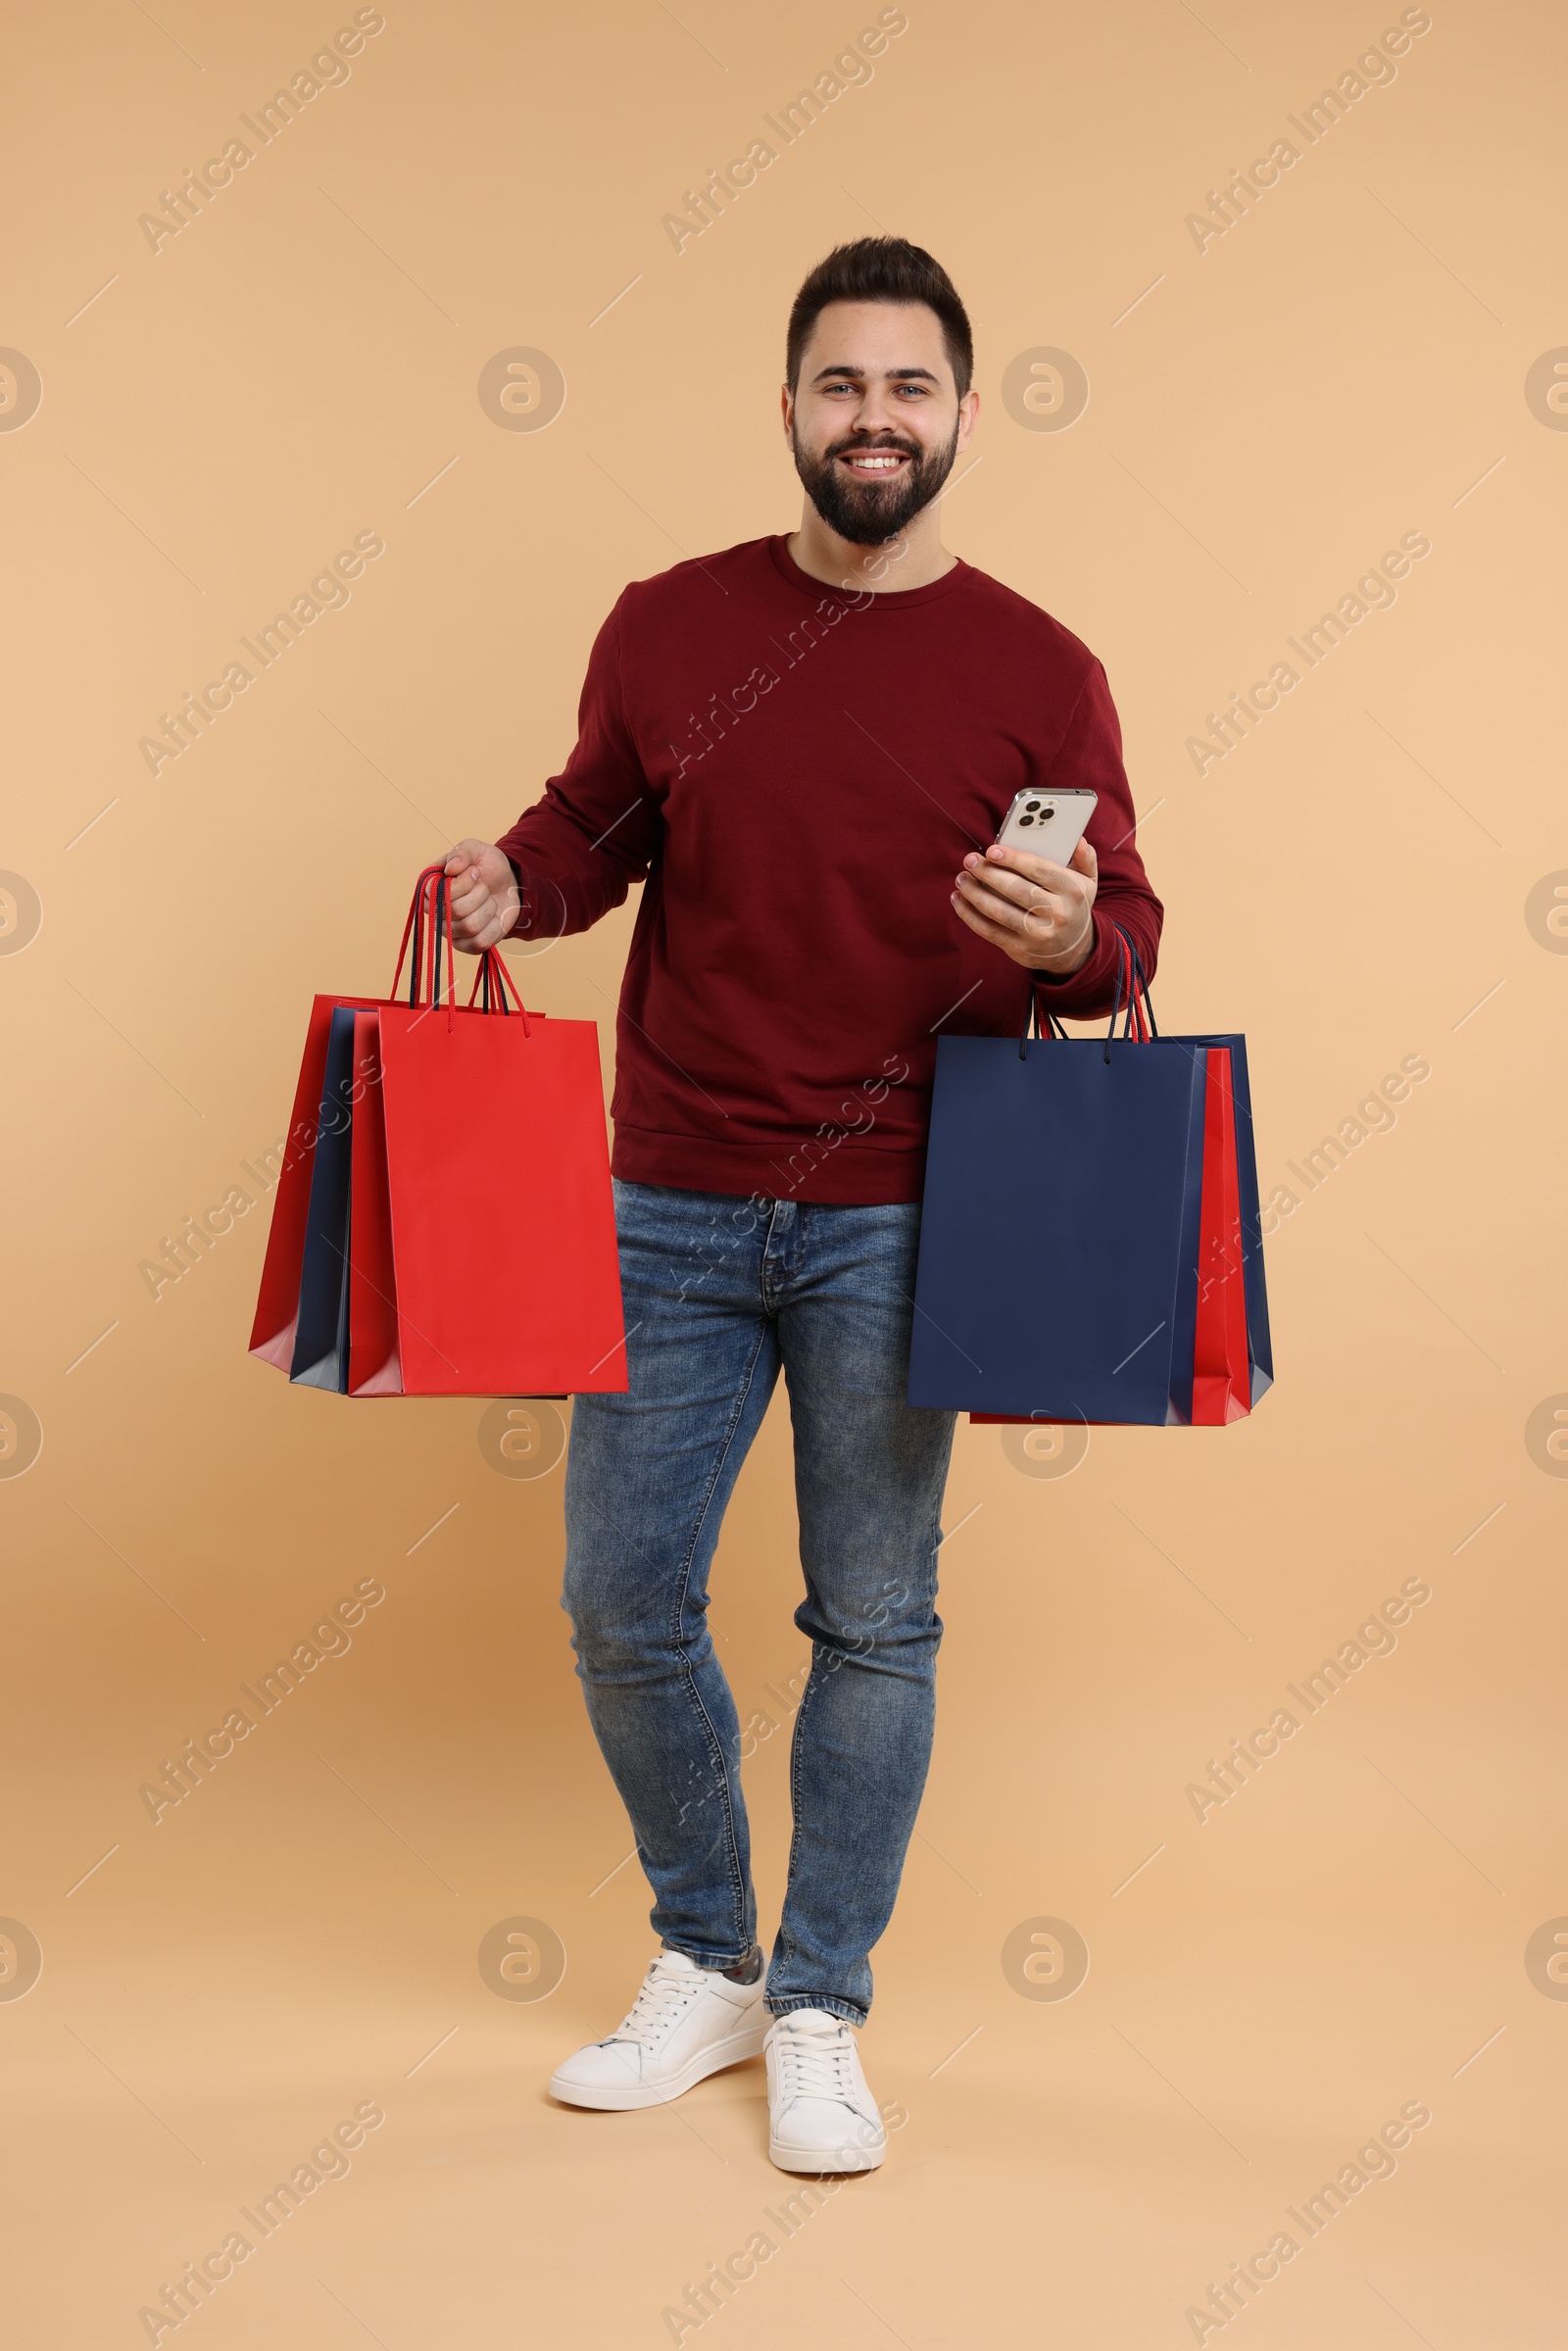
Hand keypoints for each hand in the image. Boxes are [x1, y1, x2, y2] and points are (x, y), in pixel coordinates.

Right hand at [442, 839, 519, 954]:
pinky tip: (494, 918)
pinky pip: (479, 943)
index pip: (436, 893)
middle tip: (484, 886)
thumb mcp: (476, 850)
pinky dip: (494, 928)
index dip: (462, 884)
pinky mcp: (465, 945)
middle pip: (455, 910)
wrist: (509, 884)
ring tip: (489, 901)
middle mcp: (434, 911)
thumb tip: (451, 869)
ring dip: (488, 909)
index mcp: (430, 887)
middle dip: (480, 895)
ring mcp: (448, 931)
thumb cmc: (487, 866)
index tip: (475, 872)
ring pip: (469, 927)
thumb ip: (462, 853)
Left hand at [951, 835, 1097, 974]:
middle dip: (989, 874)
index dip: (1014, 859)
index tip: (993, 850)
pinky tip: (958, 899)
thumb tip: (1079, 841)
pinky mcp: (1020, 949)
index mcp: (1072, 891)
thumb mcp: (1088, 882)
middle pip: (1016, 890)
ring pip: (998, 912)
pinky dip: (969, 915)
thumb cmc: (1074, 905)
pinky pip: (989, 931)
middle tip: (971, 860)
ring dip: (974, 893)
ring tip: (962, 878)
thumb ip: (1085, 859)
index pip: (1040, 870)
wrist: (1075, 950)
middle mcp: (1057, 914)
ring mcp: (1037, 934)